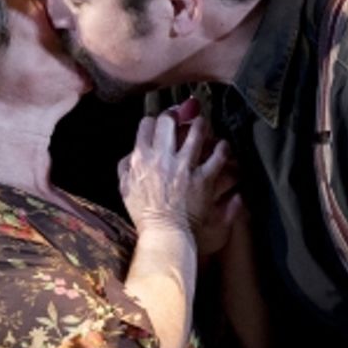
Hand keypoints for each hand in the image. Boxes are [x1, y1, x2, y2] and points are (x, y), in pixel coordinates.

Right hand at [118, 113, 229, 236]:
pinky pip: (218, 155)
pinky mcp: (204, 179)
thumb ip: (126, 167)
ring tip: (204, 125)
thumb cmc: (144, 214)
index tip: (162, 122)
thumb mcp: (125, 188)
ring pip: (197, 132)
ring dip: (202, 125)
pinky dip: (222, 148)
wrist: (164, 233)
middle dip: (177, 114)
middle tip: (184, 116)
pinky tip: (222, 146)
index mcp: (141, 158)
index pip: (147, 124)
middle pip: (169, 121)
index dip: (155, 120)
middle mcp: (162, 158)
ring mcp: (184, 167)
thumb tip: (132, 153)